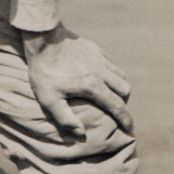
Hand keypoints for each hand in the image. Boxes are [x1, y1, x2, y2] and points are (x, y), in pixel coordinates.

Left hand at [22, 24, 132, 140]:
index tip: (130, 129)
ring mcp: (99, 58)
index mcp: (93, 86)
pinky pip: (110, 63)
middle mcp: (101, 72)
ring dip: (119, 87)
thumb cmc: (44, 71)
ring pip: (120, 75)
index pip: (117, 106)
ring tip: (110, 95)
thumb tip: (81, 134)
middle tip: (117, 111)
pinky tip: (101, 76)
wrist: (43, 39)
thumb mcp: (49, 99)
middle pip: (124, 90)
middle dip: (124, 103)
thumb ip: (65, 119)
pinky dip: (111, 73)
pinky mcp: (94, 49)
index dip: (125, 119)